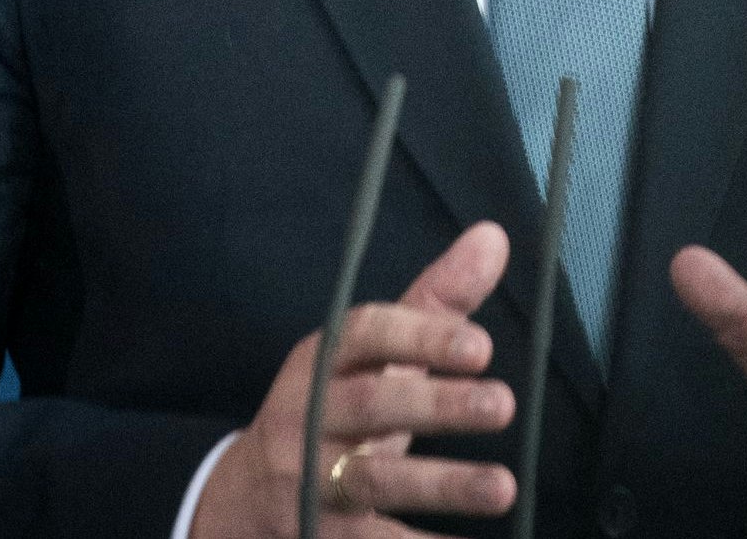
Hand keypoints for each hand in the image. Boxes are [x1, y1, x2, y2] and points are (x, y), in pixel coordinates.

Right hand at [196, 221, 519, 538]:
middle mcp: (309, 416)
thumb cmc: (333, 411)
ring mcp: (309, 479)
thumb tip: (496, 236)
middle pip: (370, 405)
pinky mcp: (318, 535)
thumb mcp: (373, 357)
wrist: (242, 499)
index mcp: (324, 361)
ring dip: (440, 484)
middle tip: (503, 405)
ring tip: (503, 488)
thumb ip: (435, 302)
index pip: (365, 334)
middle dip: (436, 405)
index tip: (481, 346)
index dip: (420, 337)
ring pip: (371, 479)